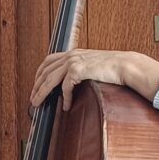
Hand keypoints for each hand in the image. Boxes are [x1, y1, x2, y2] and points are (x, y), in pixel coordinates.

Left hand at [30, 49, 158, 109]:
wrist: (127, 66)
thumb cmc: (113, 68)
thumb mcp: (93, 66)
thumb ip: (81, 71)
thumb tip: (73, 83)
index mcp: (73, 53)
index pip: (48, 61)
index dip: (39, 74)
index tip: (35, 85)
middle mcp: (71, 55)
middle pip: (45, 70)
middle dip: (36, 85)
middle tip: (32, 98)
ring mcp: (75, 61)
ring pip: (50, 78)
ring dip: (42, 92)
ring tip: (37, 103)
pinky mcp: (80, 69)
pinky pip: (66, 86)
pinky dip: (64, 98)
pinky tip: (66, 106)